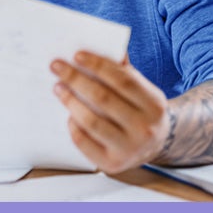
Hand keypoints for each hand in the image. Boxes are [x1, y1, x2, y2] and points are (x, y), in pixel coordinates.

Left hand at [51, 51, 169, 173]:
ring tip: (58, 88)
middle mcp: (144, 128)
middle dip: (76, 80)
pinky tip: (68, 114)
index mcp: (154, 104)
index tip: (76, 55)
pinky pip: (85, 142)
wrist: (156, 146)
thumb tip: (98, 48)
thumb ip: (124, 71)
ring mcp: (129, 148)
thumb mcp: (143, 90)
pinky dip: (73, 126)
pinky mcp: (112, 164)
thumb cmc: (141, 110)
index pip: (123, 79)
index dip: (98, 65)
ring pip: (92, 122)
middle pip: (103, 99)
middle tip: (57, 67)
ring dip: (70, 101)